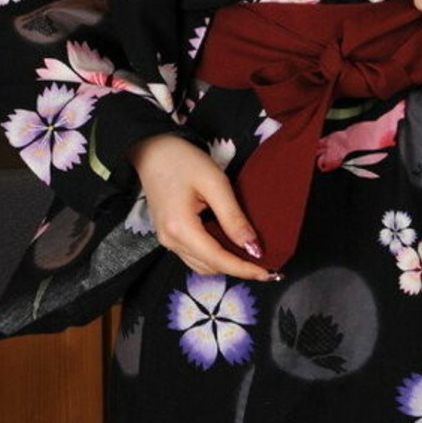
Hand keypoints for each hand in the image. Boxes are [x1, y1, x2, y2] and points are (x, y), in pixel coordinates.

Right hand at [126, 134, 276, 279]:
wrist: (152, 150)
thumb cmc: (183, 160)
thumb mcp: (215, 183)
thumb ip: (233, 217)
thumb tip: (252, 247)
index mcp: (181, 229)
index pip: (218, 260)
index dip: (244, 269)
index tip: (268, 272)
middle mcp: (171, 241)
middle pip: (210, 266)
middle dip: (237, 267)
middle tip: (264, 262)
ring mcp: (167, 240)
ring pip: (202, 265)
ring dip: (226, 263)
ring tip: (250, 256)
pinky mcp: (168, 235)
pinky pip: (194, 255)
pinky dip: (213, 256)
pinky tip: (229, 245)